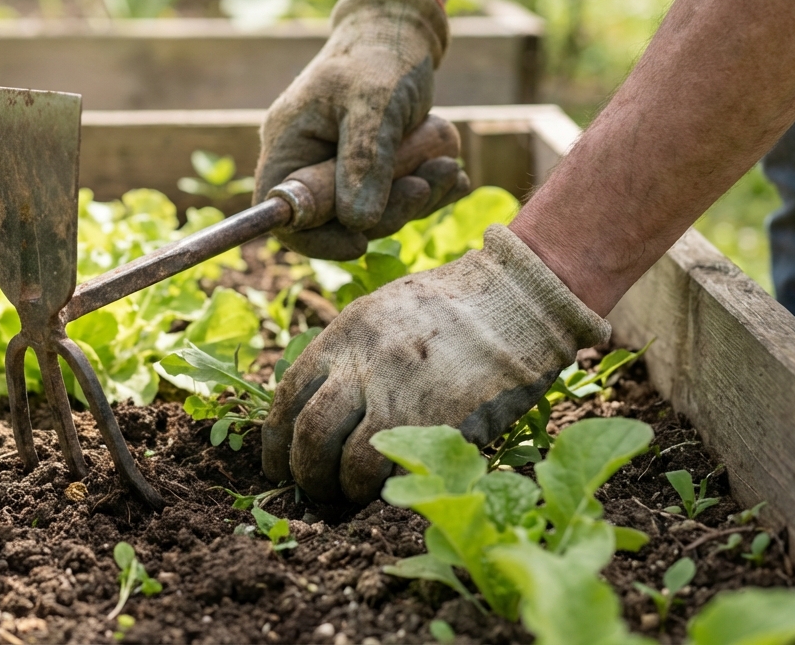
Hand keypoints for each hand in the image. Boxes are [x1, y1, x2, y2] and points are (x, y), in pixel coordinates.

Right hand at [255, 0, 466, 260]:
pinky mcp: (372, 168)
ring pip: (371, 212)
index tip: (358, 244)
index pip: (282, 213)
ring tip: (448, 169)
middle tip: (423, 188)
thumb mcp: (374, 104)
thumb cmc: (380, 57)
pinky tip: (452, 174)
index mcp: (288, 145)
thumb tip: (358, 224)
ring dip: (414, 199)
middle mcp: (308, 161)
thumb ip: (364, 162)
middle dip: (384, 213)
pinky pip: (394, 197)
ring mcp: (340, 167)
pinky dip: (426, 191)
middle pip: (333, 220)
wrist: (403, 29)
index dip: (313, 240)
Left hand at [261, 225, 611, 502]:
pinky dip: (383, 490)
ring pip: (348, 464)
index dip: (276, 439)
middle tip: (313, 491)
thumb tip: (321, 405)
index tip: (277, 464)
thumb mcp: (383, 310)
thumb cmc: (453, 305)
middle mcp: (364, 366)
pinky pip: (396, 472)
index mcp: (346, 335)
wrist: (518, 299)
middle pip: (311, 435)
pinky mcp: (441, 426)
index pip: (289, 396)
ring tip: (350, 497)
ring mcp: (402, 398)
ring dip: (343, 490)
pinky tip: (387, 490)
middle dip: (305, 473)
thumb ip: (349, 353)